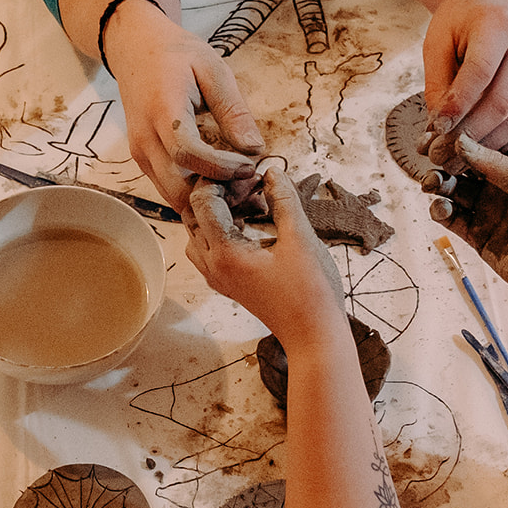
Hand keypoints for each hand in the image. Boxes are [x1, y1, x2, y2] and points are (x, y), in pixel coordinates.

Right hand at [107, 0, 265, 213]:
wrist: (136, 49)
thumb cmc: (177, 55)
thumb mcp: (213, 70)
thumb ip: (233, 110)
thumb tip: (255, 148)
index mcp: (162, 110)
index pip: (187, 153)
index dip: (220, 167)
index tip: (249, 166)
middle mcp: (144, 138)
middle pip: (176, 187)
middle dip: (215, 194)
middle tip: (247, 184)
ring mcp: (139, 152)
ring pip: (171, 196)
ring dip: (204, 199)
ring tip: (236, 186)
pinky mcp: (142, 160)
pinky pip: (167, 188)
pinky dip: (192, 194)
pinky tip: (218, 182)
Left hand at [184, 169, 346, 341]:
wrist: (315, 336)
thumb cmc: (311, 292)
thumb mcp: (301, 238)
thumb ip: (284, 200)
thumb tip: (272, 171)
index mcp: (225, 253)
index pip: (202, 201)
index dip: (224, 180)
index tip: (252, 175)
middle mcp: (213, 266)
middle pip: (192, 215)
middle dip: (217, 193)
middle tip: (251, 185)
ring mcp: (218, 277)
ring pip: (198, 233)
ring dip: (217, 212)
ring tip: (252, 203)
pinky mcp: (229, 283)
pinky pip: (209, 249)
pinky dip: (222, 230)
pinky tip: (253, 222)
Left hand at [421, 0, 507, 147]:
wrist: (495, 0)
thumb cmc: (461, 20)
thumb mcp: (438, 40)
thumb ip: (438, 82)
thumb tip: (439, 127)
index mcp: (498, 26)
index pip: (479, 73)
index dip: (458, 105)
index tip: (436, 130)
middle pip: (500, 102)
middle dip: (469, 134)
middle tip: (441, 155)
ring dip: (484, 143)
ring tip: (455, 159)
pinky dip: (498, 137)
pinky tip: (475, 148)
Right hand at [427, 131, 507, 355]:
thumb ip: (495, 163)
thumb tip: (461, 141)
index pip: (488, 141)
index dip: (466, 136)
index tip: (443, 132)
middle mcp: (502, 184)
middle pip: (466, 163)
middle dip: (446, 159)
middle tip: (430, 157)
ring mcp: (489, 208)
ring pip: (454, 189)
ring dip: (440, 183)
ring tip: (432, 185)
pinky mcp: (477, 233)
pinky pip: (452, 217)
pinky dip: (440, 210)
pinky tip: (440, 208)